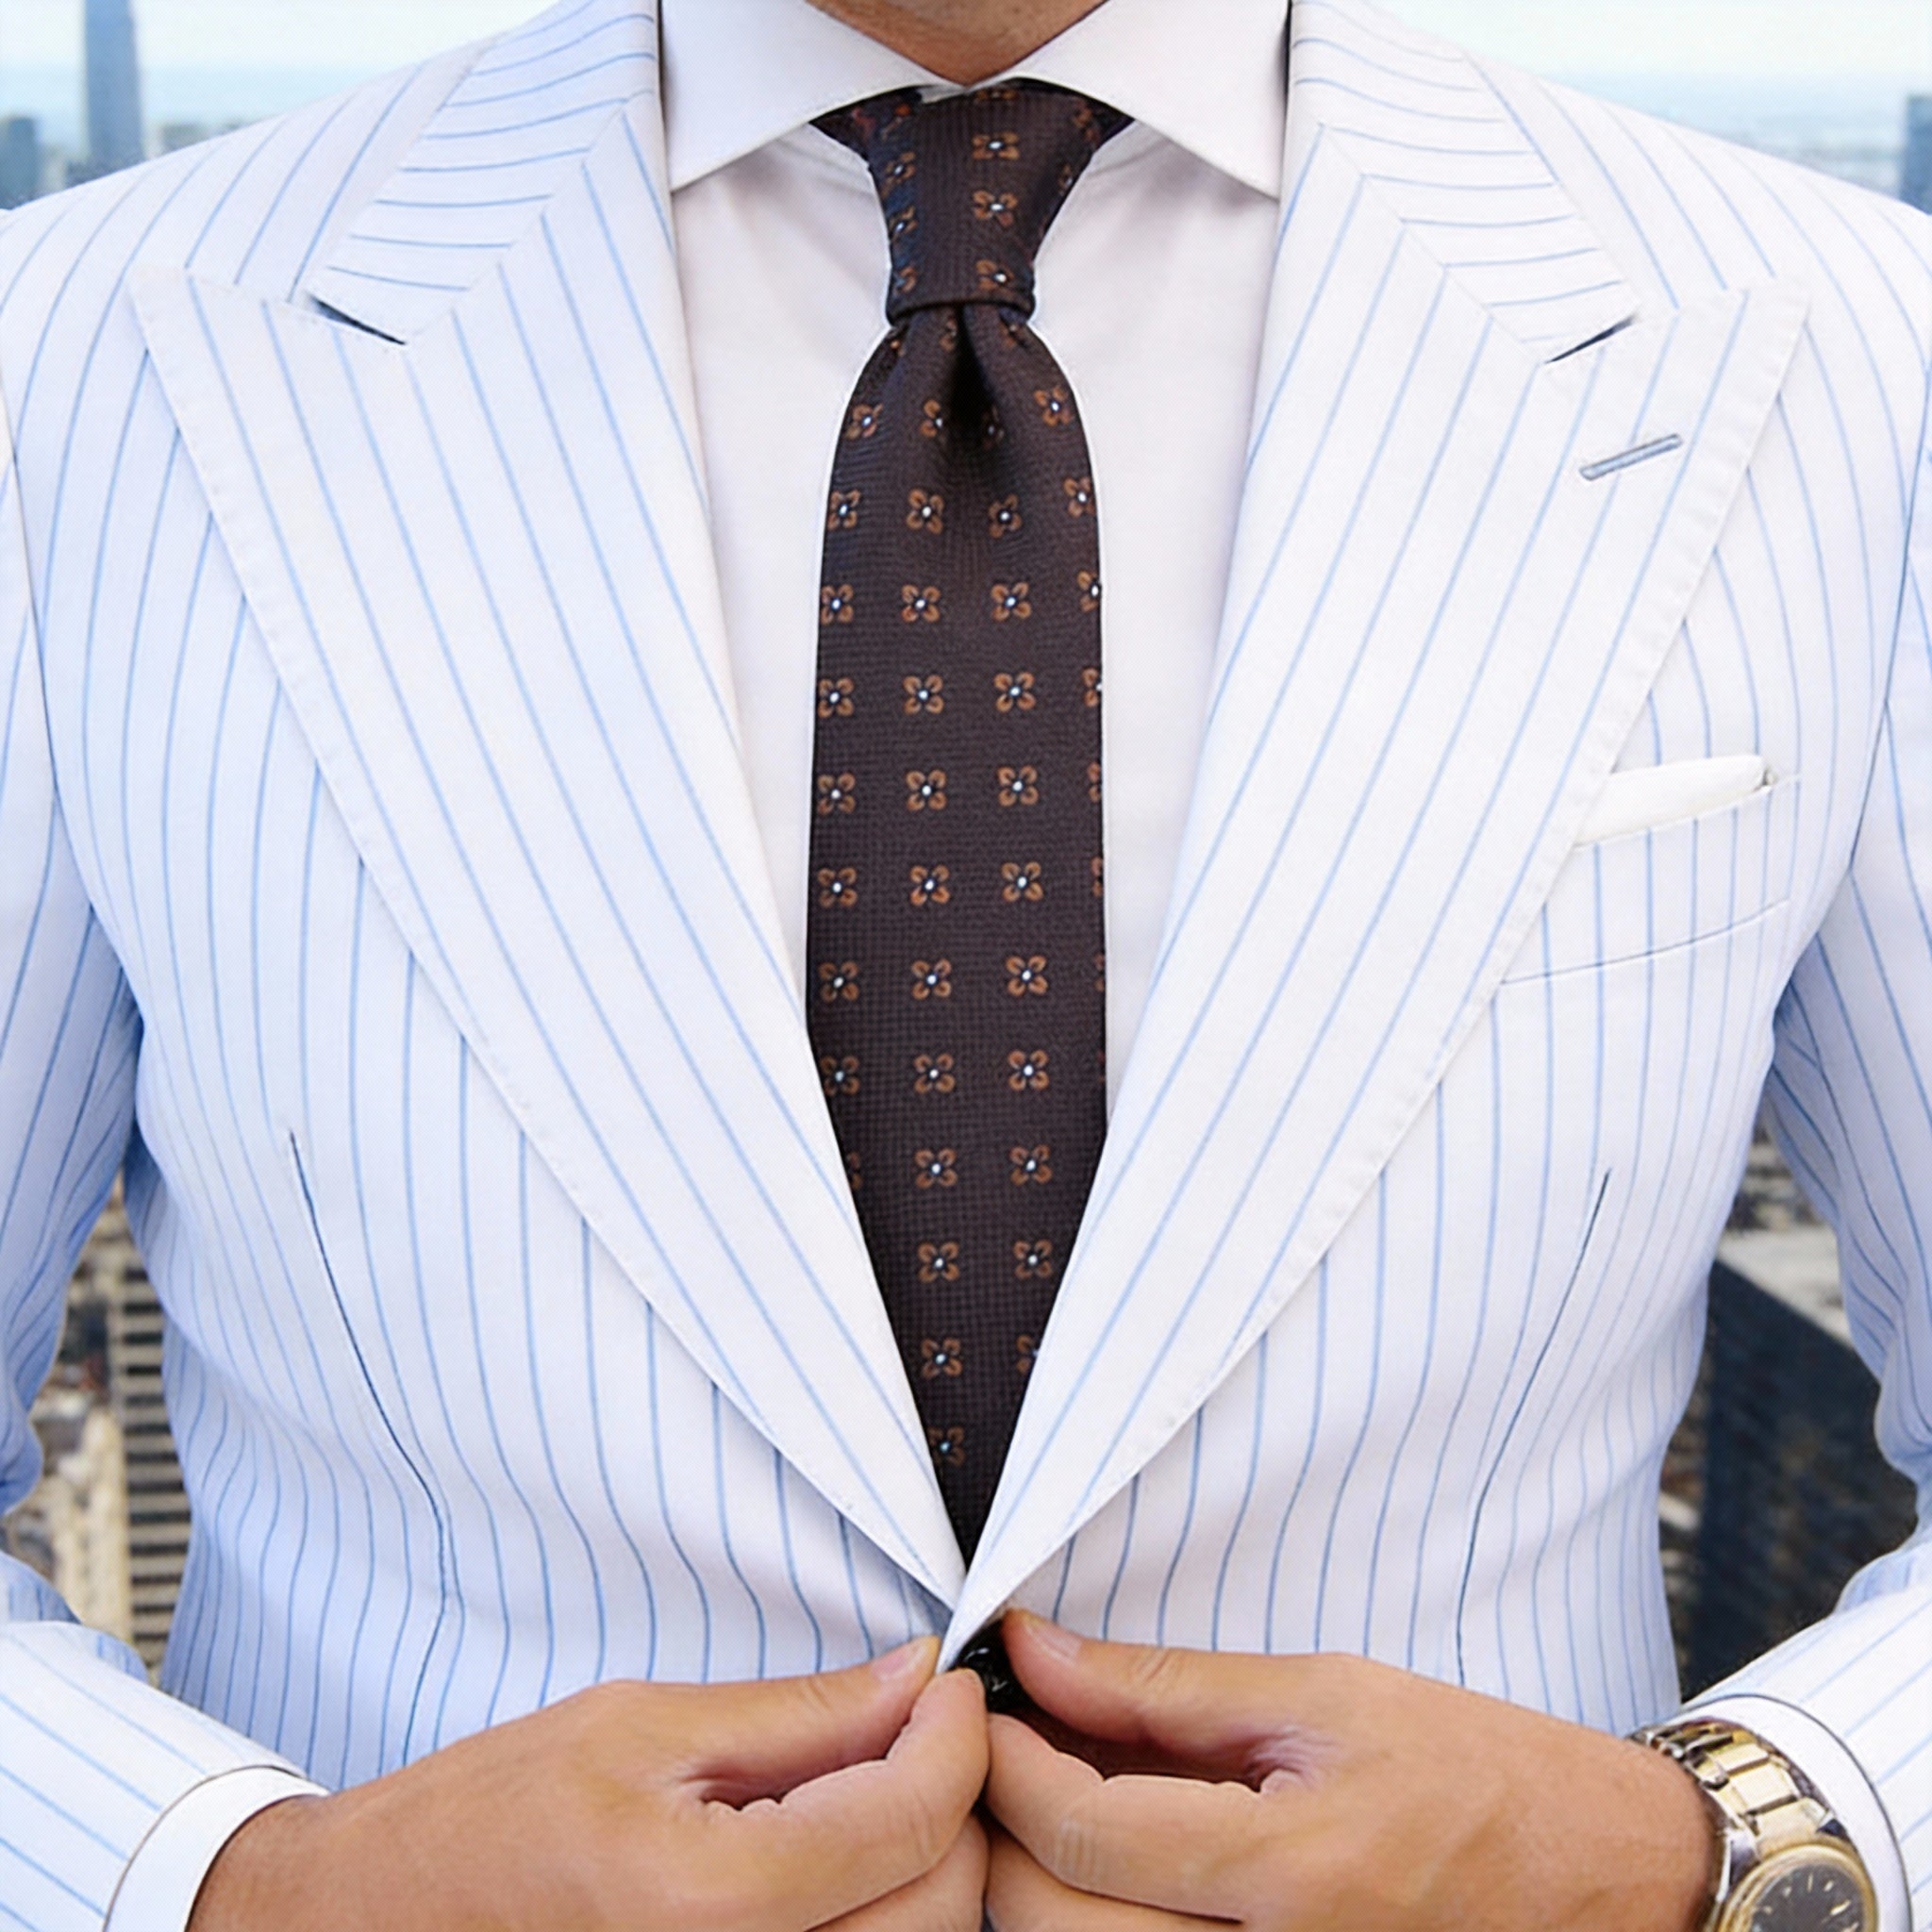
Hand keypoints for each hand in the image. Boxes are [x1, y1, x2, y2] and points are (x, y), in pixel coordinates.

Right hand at [191, 1640, 987, 1931]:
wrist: (379, 1924)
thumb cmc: (487, 1817)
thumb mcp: (641, 1726)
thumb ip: (797, 1713)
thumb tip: (916, 1677)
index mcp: (713, 1904)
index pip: (914, 1817)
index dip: (957, 1732)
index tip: (948, 1680)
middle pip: (943, 1899)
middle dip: (955, 1796)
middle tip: (914, 1722)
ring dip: (928, 1859)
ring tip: (877, 1779)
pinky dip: (881, 1912)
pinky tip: (841, 1850)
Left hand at [983, 1612, 1712, 1930]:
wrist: (1601, 1881)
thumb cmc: (1476, 1771)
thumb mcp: (1323, 1694)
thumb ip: (1166, 1686)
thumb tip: (1037, 1651)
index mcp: (1291, 1872)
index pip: (1081, 1833)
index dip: (1007, 1760)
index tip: (986, 1698)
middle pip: (1049, 1925)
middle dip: (999, 1827)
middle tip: (1002, 1744)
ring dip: (1033, 1882)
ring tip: (1054, 1793)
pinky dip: (1092, 1918)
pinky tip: (1107, 1857)